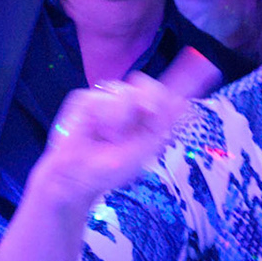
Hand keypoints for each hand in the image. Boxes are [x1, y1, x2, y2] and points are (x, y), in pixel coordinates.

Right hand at [32, 73, 190, 216]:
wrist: (79, 177)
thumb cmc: (109, 167)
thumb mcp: (145, 148)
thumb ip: (163, 123)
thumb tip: (182, 101)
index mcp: (140, 114)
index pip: (159, 92)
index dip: (171, 89)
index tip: (175, 93)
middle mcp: (123, 103)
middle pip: (145, 83)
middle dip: (150, 99)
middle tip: (146, 117)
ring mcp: (104, 99)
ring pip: (127, 89)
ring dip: (124, 118)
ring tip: (112, 137)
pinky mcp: (85, 99)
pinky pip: (105, 98)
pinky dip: (107, 118)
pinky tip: (99, 131)